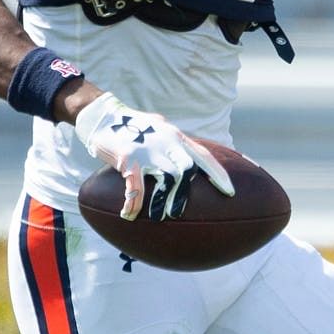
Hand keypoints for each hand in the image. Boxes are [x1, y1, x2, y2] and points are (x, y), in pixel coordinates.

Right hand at [72, 92, 233, 220]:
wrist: (103, 116)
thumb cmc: (133, 126)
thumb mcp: (160, 129)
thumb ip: (174, 143)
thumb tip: (189, 158)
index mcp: (176, 136)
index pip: (204, 155)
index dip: (218, 174)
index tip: (230, 192)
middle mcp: (166, 142)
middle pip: (187, 169)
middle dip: (188, 193)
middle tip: (184, 212)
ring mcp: (148, 150)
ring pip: (165, 179)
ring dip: (165, 201)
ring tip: (162, 217)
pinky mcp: (128, 158)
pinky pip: (134, 186)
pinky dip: (133, 203)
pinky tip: (129, 214)